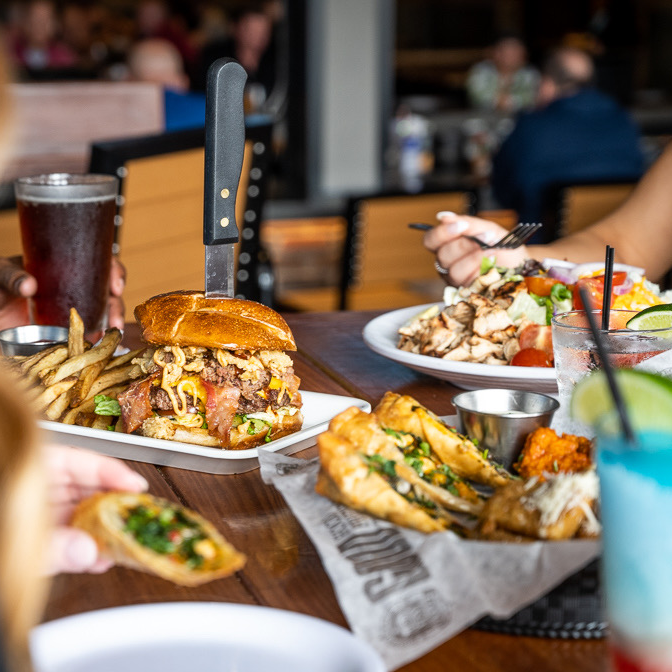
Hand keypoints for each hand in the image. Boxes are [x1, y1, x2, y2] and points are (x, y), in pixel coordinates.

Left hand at [0, 255, 125, 330]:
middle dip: (116, 305)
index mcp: (64, 267)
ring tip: (112, 336)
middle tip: (115, 320)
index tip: (116, 286)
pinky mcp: (64, 332)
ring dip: (112, 325)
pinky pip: (87, 334)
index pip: (98, 263)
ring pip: (102, 314)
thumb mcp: (1, 274)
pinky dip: (99, 340)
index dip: (114, 272)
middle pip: (106, 292)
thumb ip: (12, 276)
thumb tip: (29, 285)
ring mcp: (70, 310)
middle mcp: (72, 288)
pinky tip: (102, 346)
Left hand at [43, 445, 147, 574]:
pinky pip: (70, 541)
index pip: (81, 460)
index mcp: (35, 469)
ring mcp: (38, 515)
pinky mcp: (37, 541)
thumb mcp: (15, 530)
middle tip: (136, 517)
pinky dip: (86, 550)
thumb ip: (49, 544)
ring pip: (82, 517)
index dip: (113, 472)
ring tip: (123, 542)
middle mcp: (40, 489)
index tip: (136, 486)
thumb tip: (86, 551)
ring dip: (103, 533)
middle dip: (113, 507)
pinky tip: (100, 559)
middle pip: (87, 489)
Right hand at [423, 212, 528, 285]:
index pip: (431, 240)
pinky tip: (493, 266)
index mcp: (447, 244)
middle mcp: (447, 263)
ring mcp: (455, 279)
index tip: (462, 226)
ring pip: (454, 271)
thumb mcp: (488, 229)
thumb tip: (443, 217)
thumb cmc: (502, 246)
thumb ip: (467, 224)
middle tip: (486, 239)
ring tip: (492, 253)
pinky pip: (468, 284)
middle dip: (465, 246)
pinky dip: (482, 273)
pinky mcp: (466, 292)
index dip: (442, 233)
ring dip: (475, 260)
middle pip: (443, 255)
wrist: (521, 265)